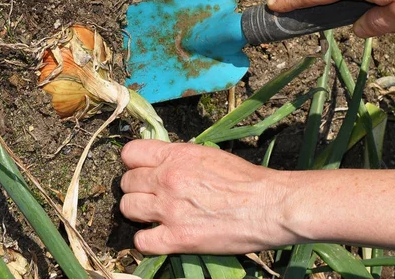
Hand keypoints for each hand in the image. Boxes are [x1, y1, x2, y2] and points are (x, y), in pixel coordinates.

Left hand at [119, 140, 293, 253]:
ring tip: (154, 215)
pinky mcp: (177, 238)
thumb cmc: (245, 180)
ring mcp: (169, 210)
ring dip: (138, 212)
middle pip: (126, 182)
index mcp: (176, 156)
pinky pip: (142, 241)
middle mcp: (167, 179)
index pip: (130, 154)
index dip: (134, 163)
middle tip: (151, 195)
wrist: (268, 205)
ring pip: (128, 208)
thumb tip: (160, 162)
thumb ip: (179, 157)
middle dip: (136, 188)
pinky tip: (160, 236)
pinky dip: (147, 240)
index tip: (141, 170)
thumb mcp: (208, 155)